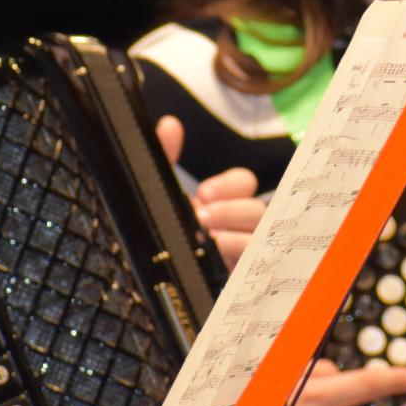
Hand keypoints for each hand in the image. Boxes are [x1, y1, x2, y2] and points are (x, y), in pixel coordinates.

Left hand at [156, 116, 265, 268]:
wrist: (145, 276)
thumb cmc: (159, 231)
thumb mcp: (158, 193)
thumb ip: (164, 156)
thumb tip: (170, 124)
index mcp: (218, 202)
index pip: (243, 182)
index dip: (229, 184)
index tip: (204, 193)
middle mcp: (233, 225)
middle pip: (257, 210)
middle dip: (232, 210)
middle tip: (203, 218)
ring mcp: (238, 254)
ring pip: (261, 239)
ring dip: (238, 237)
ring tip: (212, 241)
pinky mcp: (238, 280)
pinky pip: (257, 270)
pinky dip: (241, 262)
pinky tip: (221, 260)